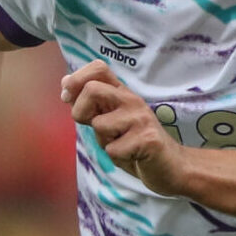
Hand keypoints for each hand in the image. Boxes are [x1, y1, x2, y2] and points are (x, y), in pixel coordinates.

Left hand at [62, 60, 185, 194]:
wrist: (169, 167)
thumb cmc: (135, 144)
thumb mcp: (109, 121)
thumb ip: (91, 104)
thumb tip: (66, 84)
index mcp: (122, 93)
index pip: (98, 68)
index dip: (76, 78)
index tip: (67, 97)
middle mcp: (132, 100)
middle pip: (92, 90)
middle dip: (80, 112)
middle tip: (92, 126)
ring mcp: (141, 118)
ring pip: (99, 124)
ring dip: (103, 141)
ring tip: (121, 144)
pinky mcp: (147, 139)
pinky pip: (112, 149)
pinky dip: (116, 157)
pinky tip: (132, 156)